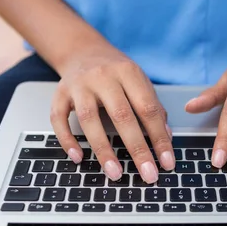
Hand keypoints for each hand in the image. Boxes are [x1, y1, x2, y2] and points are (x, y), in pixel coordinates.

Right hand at [50, 44, 174, 183]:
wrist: (83, 51)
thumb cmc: (116, 72)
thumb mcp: (139, 81)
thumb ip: (153, 106)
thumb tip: (166, 137)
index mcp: (128, 72)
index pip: (148, 108)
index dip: (159, 137)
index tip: (167, 162)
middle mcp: (103, 77)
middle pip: (121, 115)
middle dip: (137, 149)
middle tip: (148, 175)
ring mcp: (79, 85)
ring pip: (89, 119)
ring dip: (103, 149)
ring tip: (115, 173)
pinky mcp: (59, 94)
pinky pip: (59, 119)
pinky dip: (67, 140)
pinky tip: (78, 158)